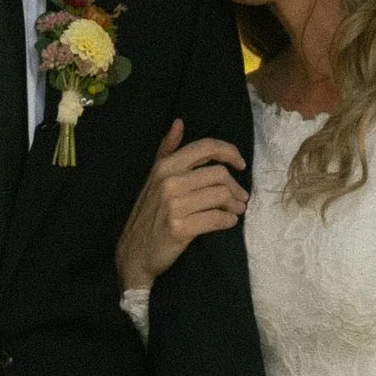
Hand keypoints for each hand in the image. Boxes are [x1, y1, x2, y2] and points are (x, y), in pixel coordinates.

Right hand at [117, 119, 247, 293]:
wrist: (134, 253)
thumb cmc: (148, 214)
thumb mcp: (153, 178)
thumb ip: (167, 150)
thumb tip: (179, 122)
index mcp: (165, 167)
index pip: (206, 147)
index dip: (229, 152)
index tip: (241, 164)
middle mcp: (169, 182)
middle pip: (219, 174)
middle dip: (235, 186)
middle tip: (240, 198)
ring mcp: (173, 205)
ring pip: (221, 196)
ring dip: (235, 205)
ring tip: (236, 210)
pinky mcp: (180, 228)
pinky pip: (216, 219)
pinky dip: (228, 220)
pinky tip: (229, 222)